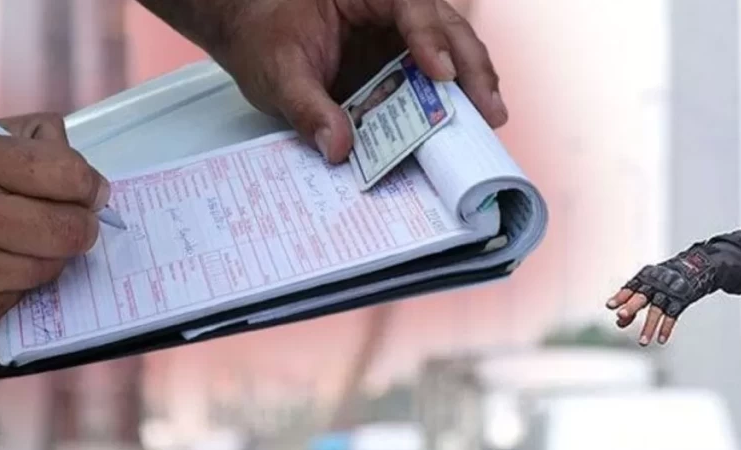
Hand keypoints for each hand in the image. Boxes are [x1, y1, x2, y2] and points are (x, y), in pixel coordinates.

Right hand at [0, 114, 108, 336]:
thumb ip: (9, 138)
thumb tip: (60, 141)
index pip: (68, 174)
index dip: (86, 181)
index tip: (86, 186)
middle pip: (72, 229)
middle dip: (81, 221)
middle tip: (73, 216)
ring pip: (53, 266)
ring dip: (50, 253)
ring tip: (23, 237)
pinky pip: (23, 295)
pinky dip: (18, 280)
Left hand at [216, 0, 505, 163]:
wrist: (251, 35)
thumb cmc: (263, 35)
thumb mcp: (275, 71)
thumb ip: (306, 107)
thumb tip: (338, 146)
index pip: (412, 5)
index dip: (431, 37)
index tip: (442, 74)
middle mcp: (394, 9)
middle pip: (449, 28)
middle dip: (473, 68)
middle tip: (489, 109)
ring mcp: (403, 37)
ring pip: (454, 52)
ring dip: (474, 86)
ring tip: (489, 120)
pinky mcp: (403, 66)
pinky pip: (436, 82)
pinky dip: (452, 103)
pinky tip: (467, 126)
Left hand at [606, 246, 720, 346]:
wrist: (695, 267)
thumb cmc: (664, 279)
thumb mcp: (648, 284)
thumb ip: (632, 303)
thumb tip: (619, 322)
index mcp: (645, 277)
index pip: (630, 287)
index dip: (620, 296)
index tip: (610, 305)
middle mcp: (656, 284)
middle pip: (642, 296)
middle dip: (631, 306)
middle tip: (621, 315)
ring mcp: (669, 292)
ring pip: (657, 311)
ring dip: (649, 327)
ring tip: (643, 342)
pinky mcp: (681, 300)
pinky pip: (672, 316)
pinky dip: (666, 329)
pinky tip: (661, 340)